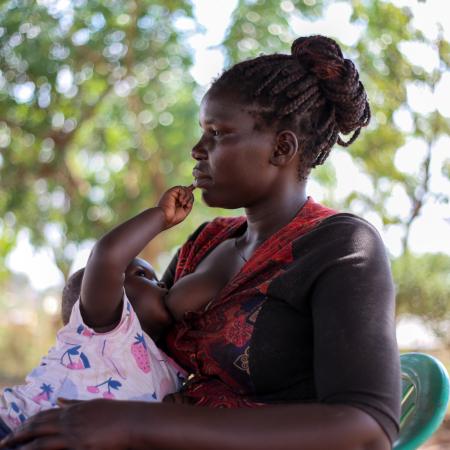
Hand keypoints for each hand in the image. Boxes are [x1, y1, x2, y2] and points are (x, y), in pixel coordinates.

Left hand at [0, 399, 139, 449]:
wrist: (133, 421)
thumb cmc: (118, 414)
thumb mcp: (94, 405)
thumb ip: (75, 404)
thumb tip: (60, 399)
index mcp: (74, 410)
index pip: (44, 415)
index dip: (29, 422)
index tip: (17, 429)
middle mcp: (70, 421)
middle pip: (38, 427)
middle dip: (19, 434)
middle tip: (4, 442)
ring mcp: (73, 434)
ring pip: (40, 442)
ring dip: (22, 445)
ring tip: (8, 448)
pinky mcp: (79, 446)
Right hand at [157, 185, 194, 228]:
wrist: (165, 217)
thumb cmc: (174, 217)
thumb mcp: (185, 210)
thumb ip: (189, 202)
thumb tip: (191, 194)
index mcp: (178, 201)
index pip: (186, 193)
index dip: (191, 191)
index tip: (193, 190)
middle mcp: (175, 196)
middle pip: (188, 191)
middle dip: (190, 197)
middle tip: (187, 205)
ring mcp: (173, 194)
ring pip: (185, 189)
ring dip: (187, 196)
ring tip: (183, 204)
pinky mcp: (171, 191)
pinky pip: (181, 188)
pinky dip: (183, 194)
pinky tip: (180, 200)